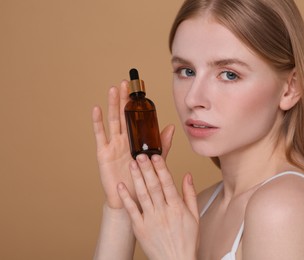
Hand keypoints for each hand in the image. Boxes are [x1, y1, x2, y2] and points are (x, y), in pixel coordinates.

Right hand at [92, 81, 174, 208]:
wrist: (131, 199)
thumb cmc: (142, 179)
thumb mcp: (155, 160)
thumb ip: (162, 144)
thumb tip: (172, 127)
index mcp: (137, 140)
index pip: (137, 117)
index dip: (138, 104)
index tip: (141, 89)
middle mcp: (124, 139)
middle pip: (124, 115)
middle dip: (125, 98)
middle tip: (126, 82)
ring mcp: (113, 145)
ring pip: (113, 120)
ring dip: (113, 104)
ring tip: (114, 89)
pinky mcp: (104, 153)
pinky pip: (100, 135)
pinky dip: (98, 122)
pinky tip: (97, 109)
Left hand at [118, 154, 198, 259]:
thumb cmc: (187, 241)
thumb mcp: (195, 216)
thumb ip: (190, 194)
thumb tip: (187, 175)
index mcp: (177, 208)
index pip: (168, 183)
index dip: (161, 168)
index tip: (156, 155)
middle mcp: (163, 212)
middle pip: (153, 186)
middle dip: (146, 168)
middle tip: (140, 154)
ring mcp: (150, 220)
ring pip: (142, 195)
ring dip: (136, 178)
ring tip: (131, 164)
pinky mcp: (140, 228)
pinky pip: (131, 211)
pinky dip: (126, 198)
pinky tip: (121, 186)